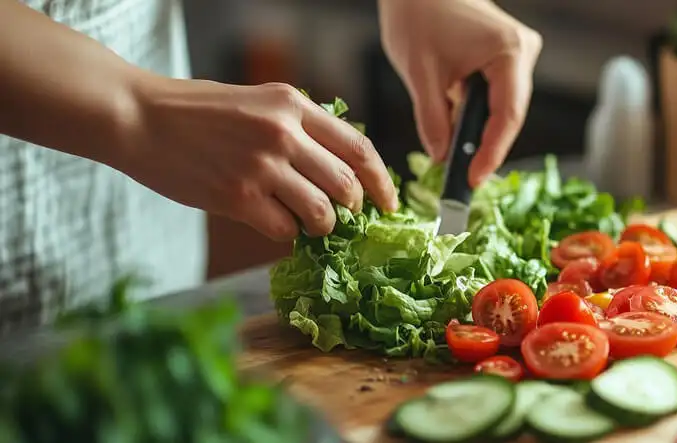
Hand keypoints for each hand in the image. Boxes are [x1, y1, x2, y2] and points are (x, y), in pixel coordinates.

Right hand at [114, 78, 398, 240]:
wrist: (139, 117)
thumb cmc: (197, 112)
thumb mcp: (258, 102)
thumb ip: (299, 128)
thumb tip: (340, 167)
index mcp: (293, 105)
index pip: (359, 148)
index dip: (381, 181)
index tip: (389, 203)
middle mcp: (284, 133)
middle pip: (347, 185)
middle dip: (352, 210)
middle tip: (341, 218)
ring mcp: (262, 167)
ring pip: (322, 214)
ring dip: (322, 227)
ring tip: (309, 224)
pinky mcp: (237, 197)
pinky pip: (285, 230)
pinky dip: (286, 234)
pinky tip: (273, 223)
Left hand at [379, 0, 541, 186]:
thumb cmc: (417, 13)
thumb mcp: (419, 72)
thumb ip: (431, 119)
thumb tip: (441, 158)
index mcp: (509, 52)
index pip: (507, 114)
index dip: (492, 152)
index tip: (472, 179)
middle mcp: (522, 52)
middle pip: (509, 114)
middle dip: (485, 147)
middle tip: (464, 180)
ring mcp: (517, 54)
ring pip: (502, 108)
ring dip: (479, 133)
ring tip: (460, 164)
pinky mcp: (504, 58)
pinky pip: (494, 96)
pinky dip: (476, 117)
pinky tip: (459, 136)